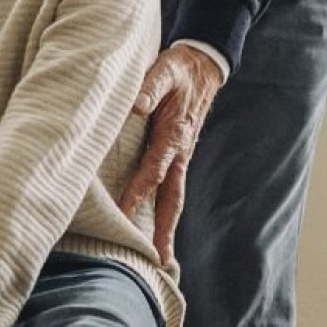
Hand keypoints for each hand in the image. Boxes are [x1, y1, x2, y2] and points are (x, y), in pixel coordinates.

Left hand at [118, 44, 224, 265]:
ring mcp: (181, 157)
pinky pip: (171, 188)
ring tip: (161, 259)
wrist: (202, 66)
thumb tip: (135, 103)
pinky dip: (164, 211)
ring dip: (167, 228)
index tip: (124, 211)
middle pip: (172, 197)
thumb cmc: (178, 68)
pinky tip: (155, 227)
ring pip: (173, 198)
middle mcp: (180, 152)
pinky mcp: (178, 156)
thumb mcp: (164, 70)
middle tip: (159, 260)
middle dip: (164, 229)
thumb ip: (149, 86)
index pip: (153, 169)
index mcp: (174, 134)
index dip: (139, 190)